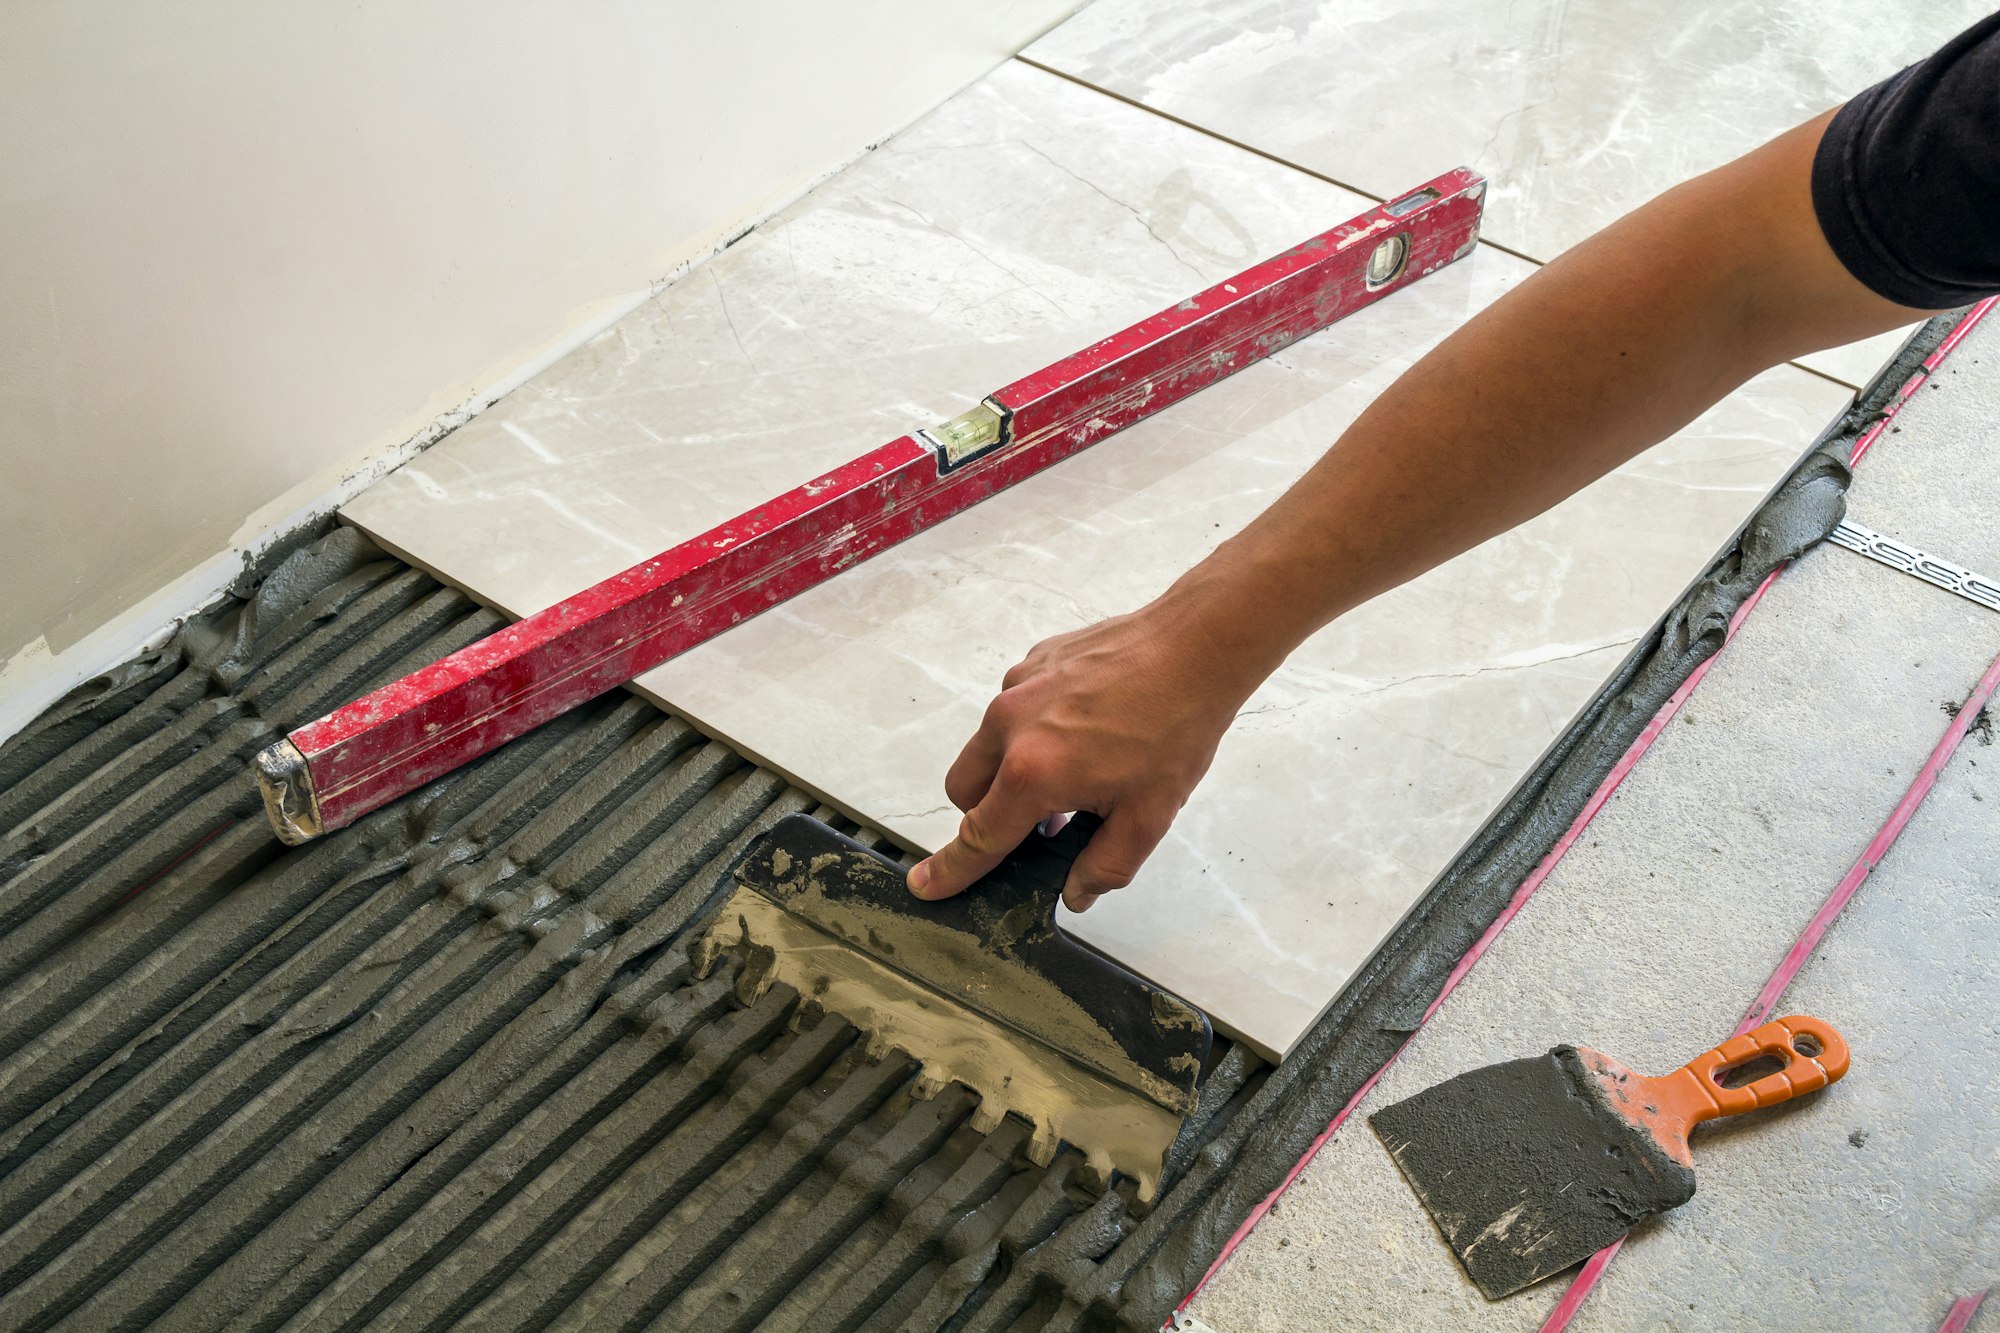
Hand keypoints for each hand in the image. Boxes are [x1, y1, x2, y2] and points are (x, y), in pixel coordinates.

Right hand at [906, 597, 1266, 912]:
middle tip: (1041, 821)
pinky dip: (1031, 729)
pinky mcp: (1032, 660)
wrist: (1196, 645)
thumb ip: (1105, 865)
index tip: (924, 884)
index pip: (978, 836)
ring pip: (986, 746)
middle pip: (964, 790)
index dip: (950, 869)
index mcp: (1032, 773)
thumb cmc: (1176, 726)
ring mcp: (1017, 687)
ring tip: (1075, 769)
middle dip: (987, 814)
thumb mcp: (1149, 816)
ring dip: (1011, 769)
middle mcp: (1009, 726)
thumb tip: (1076, 890)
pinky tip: (1085, 727)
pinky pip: (1012, 708)